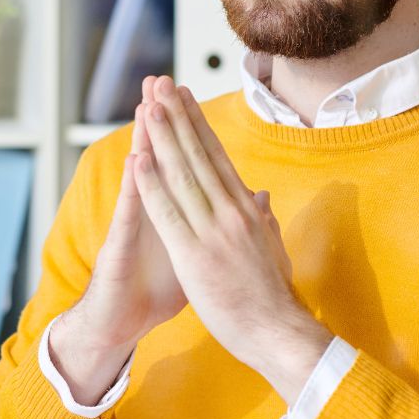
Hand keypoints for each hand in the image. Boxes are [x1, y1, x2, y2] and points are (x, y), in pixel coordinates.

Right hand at [52, 78, 188, 399]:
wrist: (121, 326)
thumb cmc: (153, 293)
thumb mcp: (194, 258)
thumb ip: (215, 229)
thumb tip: (246, 206)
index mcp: (177, 215)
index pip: (186, 164)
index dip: (190, 131)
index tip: (193, 96)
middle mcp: (152, 213)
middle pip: (162, 158)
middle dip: (164, 119)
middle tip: (163, 80)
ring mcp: (133, 227)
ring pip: (141, 177)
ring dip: (145, 139)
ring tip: (146, 103)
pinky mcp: (119, 248)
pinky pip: (130, 214)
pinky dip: (135, 187)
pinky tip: (135, 160)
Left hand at [132, 76, 331, 400]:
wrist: (279, 333)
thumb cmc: (274, 296)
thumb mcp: (271, 248)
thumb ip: (263, 219)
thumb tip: (261, 195)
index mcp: (247, 209)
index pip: (218, 156)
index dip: (198, 124)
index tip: (184, 98)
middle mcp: (232, 211)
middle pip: (199, 155)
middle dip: (178, 117)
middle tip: (161, 84)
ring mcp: (213, 231)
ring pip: (183, 175)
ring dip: (163, 139)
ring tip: (147, 107)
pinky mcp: (195, 255)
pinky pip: (169, 214)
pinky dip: (152, 185)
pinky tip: (139, 160)